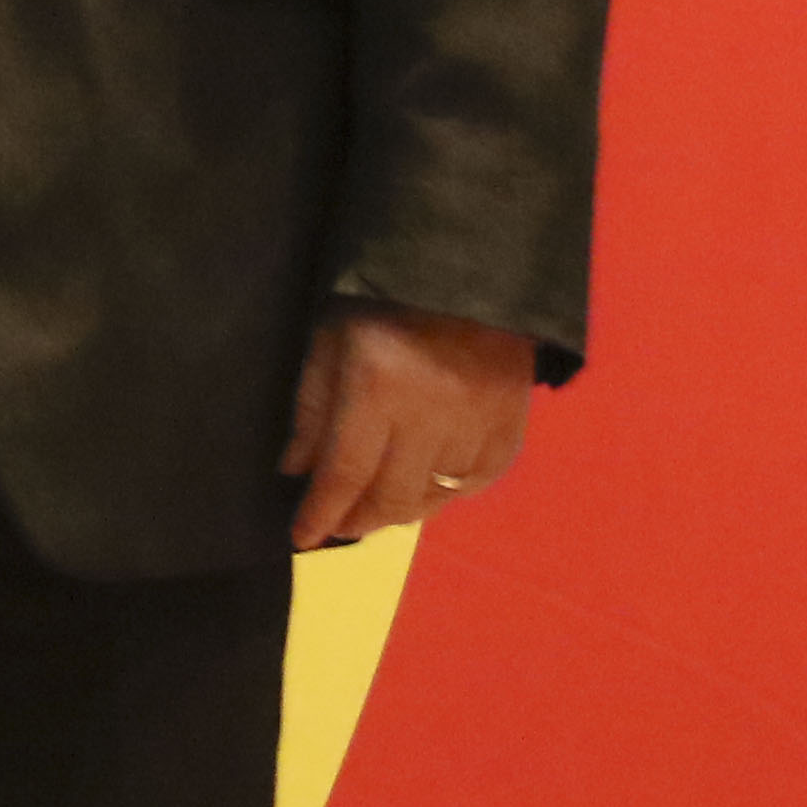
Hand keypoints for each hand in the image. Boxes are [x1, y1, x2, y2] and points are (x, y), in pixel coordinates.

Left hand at [283, 305, 536, 549]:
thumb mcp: (330, 338)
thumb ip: (312, 407)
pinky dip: (446, 493)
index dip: (320, 513)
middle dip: (357, 520)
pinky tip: (425, 486)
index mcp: (377, 385)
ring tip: (376, 506)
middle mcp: (431, 413)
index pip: (345, 473)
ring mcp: (477, 423)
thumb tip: (296, 472)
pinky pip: (475, 483)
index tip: (300, 538)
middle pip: (391, 497)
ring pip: (433, 497)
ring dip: (399, 509)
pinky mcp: (510, 425)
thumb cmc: (383, 300)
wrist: (469, 269)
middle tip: (338, 524)